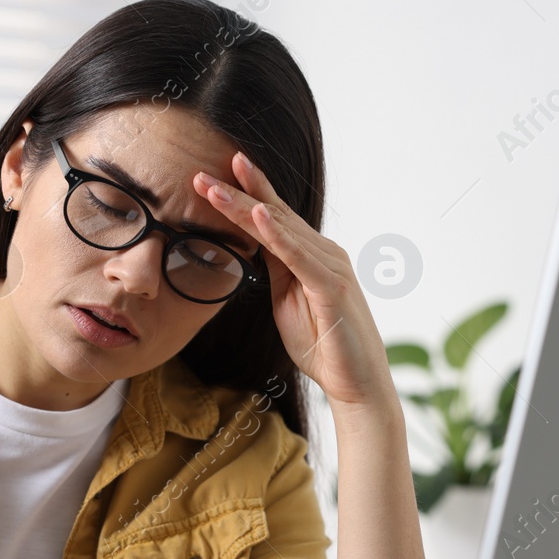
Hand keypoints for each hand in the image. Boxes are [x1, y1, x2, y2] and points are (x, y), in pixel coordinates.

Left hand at [193, 154, 394, 410]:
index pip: (273, 218)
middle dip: (237, 193)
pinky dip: (277, 235)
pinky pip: (299, 257)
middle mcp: (324, 252)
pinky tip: (258, 216)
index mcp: (311, 255)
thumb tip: (254, 245)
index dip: (245, 195)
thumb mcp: (287, 301)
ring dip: (247, 207)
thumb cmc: (324, 345)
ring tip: (216, 188)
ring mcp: (330, 266)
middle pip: (274, 216)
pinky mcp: (332, 287)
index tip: (212, 176)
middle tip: (201, 174)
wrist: (356, 383)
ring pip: (282, 230)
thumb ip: (276, 270)